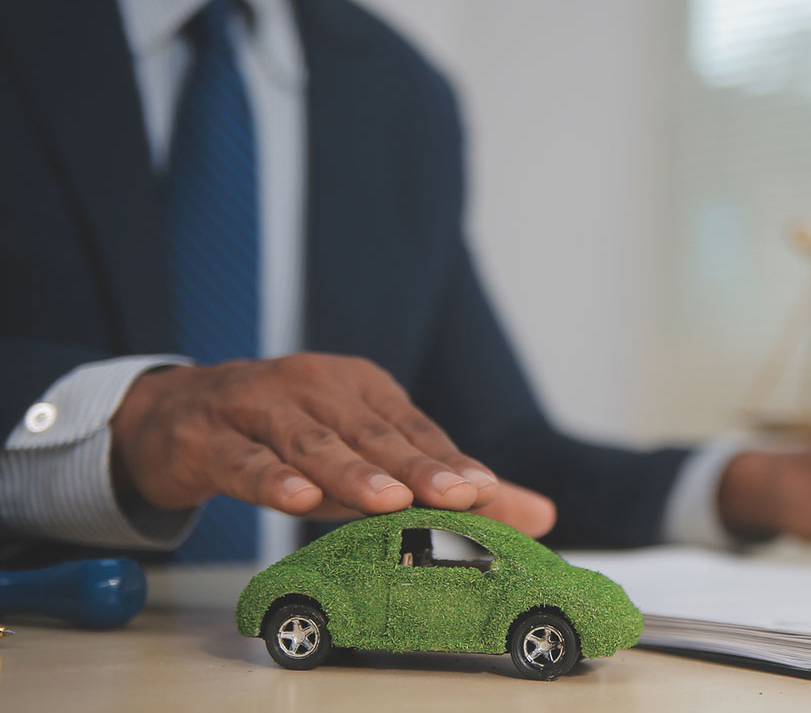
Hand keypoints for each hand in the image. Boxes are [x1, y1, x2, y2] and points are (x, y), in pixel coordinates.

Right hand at [110, 353, 555, 536]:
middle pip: (373, 434)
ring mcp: (258, 407)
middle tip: (460, 496)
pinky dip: (269, 477)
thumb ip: (447, 487)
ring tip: (388, 501)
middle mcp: (314, 387)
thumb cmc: (288, 439)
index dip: (449, 461)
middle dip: (418, 467)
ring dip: (351, 471)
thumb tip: (542, 516)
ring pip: (311, 442)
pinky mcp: (207, 438)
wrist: (176, 420)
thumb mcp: (365, 457)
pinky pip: (243, 459)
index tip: (485, 492)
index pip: (414, 429)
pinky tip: (296, 497)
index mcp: (360, 387)